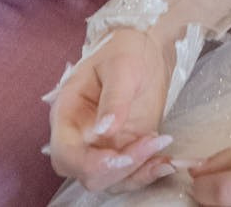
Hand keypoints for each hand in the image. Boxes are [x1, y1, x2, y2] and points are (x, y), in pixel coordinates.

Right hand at [48, 29, 179, 191]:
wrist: (146, 50)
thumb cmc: (125, 50)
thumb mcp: (121, 67)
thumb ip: (113, 99)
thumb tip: (103, 131)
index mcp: (68, 112)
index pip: (64, 153)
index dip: (87, 163)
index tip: (118, 155)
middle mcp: (80, 136)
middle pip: (84, 173)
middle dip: (116, 170)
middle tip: (149, 144)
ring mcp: (101, 146)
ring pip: (108, 180)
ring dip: (136, 173)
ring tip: (161, 146)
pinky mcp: (124, 149)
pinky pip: (130, 175)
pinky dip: (147, 174)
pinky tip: (166, 160)